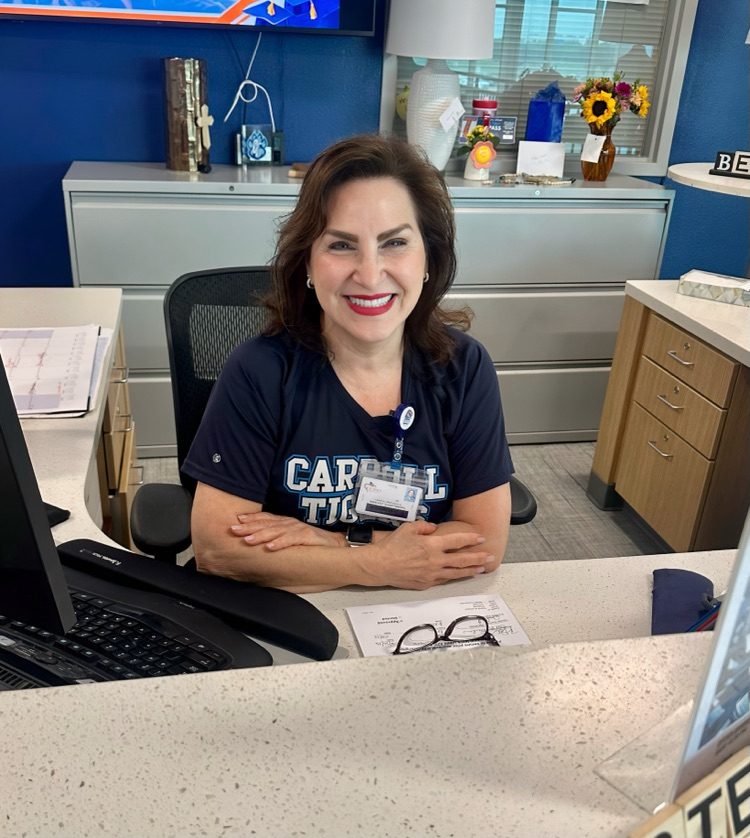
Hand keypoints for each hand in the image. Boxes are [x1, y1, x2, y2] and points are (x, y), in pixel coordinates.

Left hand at [230, 511, 344, 549]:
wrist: (336, 545)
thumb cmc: (312, 544)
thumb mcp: (291, 539)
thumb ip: (276, 540)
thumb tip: (257, 547)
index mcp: (285, 523)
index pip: (265, 518)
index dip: (250, 519)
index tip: (236, 520)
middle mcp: (290, 524)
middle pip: (266, 524)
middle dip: (249, 526)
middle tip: (234, 530)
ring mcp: (299, 529)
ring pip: (276, 531)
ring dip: (261, 535)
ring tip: (248, 540)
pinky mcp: (308, 537)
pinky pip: (292, 540)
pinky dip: (280, 543)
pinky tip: (270, 547)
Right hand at [354, 520, 493, 589]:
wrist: (379, 566)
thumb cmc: (392, 546)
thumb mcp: (408, 528)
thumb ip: (424, 526)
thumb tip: (434, 528)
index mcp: (432, 545)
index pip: (457, 541)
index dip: (470, 539)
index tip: (480, 538)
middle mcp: (435, 561)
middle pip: (462, 560)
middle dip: (478, 558)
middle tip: (490, 556)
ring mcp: (431, 574)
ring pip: (456, 573)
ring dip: (470, 570)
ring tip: (481, 569)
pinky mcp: (426, 584)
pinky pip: (443, 580)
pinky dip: (454, 578)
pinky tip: (460, 576)